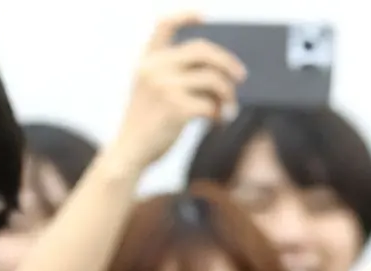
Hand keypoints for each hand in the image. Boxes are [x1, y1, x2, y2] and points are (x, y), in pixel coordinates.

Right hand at [105, 14, 246, 174]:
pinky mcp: (176, 108)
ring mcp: (165, 86)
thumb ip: (175, 75)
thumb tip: (222, 71)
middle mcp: (154, 68)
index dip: (185, 16)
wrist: (129, 153)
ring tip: (228, 109)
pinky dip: (219, 114)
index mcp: (147, 61)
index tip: (204, 17)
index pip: (165, 26)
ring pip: (213, 79)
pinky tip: (216, 123)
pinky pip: (211, 104)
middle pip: (203, 50)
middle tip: (241, 77)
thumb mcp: (152, 91)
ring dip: (227, 94)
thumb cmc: (147, 124)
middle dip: (227, 62)